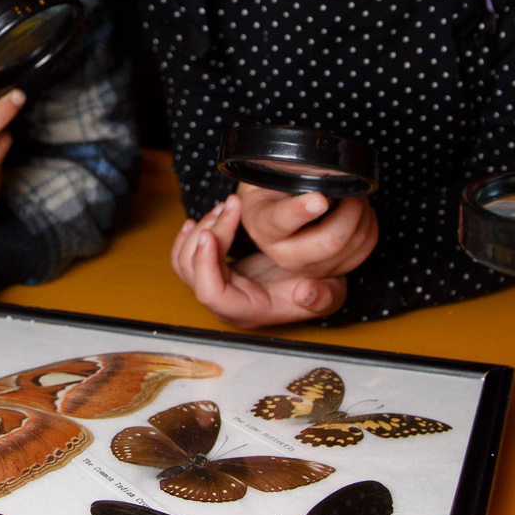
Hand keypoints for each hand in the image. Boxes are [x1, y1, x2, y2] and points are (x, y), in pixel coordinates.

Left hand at [171, 196, 345, 327]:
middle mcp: (226, 303)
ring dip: (201, 229)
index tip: (210, 234)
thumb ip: (321, 297)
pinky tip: (199, 221)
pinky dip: (187, 237)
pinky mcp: (214, 273)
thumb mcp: (330, 293)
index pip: (211, 294)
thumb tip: (306, 292)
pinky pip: (185, 258)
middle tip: (230, 205)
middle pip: (193, 272)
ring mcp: (216, 288)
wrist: (311, 281)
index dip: (205, 264)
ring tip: (226, 206)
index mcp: (248, 310)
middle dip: (207, 233)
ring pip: (185, 262)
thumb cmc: (316, 287)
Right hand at [234, 184, 376, 278]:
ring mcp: (311, 268)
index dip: (302, 210)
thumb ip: (292, 172)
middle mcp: (285, 255)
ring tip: (353, 195)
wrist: (274, 211)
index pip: (281, 221)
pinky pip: (365, 248)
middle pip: (331, 242)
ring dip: (362, 214)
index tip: (319, 199)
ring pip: (353, 244)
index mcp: (263, 227)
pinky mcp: (334, 270)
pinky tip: (357, 211)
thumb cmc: (275, 187)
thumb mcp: (273, 173)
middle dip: (350, 210)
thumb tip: (324, 174)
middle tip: (352, 189)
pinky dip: (368, 224)